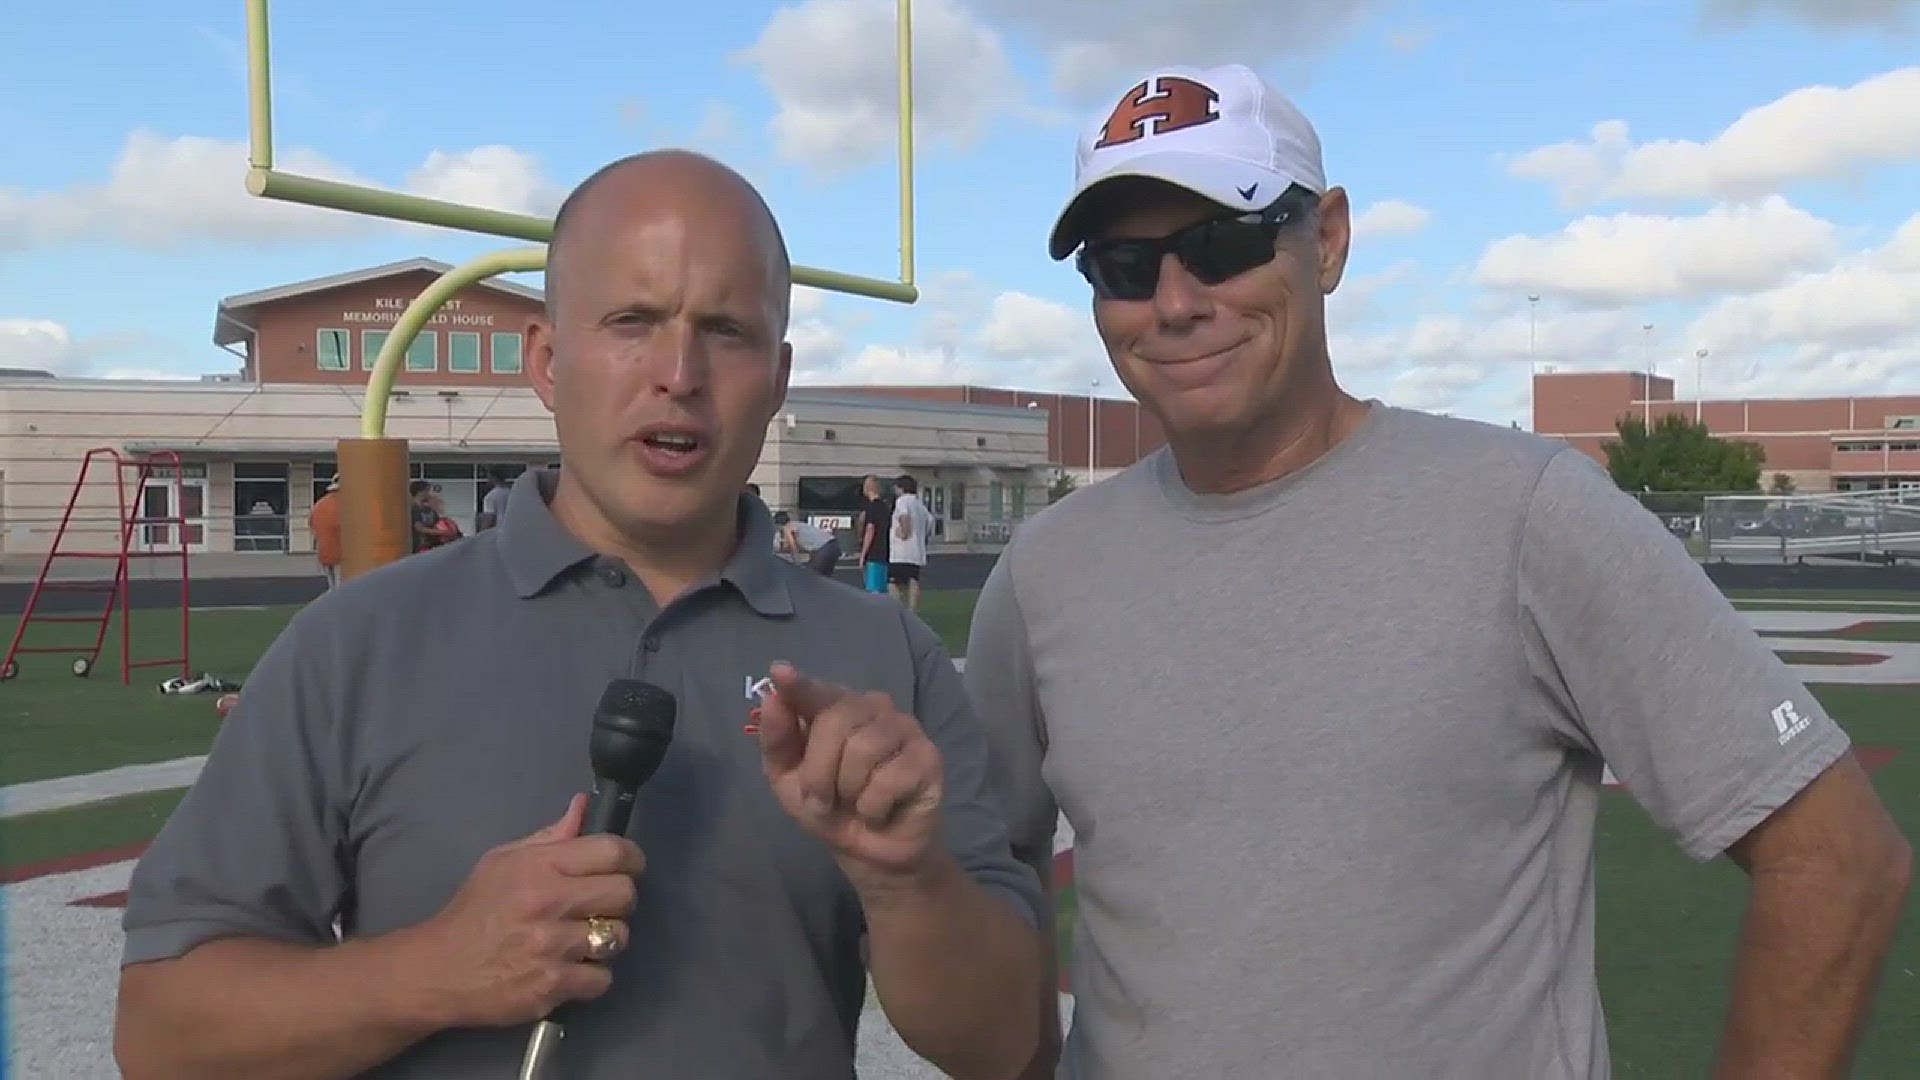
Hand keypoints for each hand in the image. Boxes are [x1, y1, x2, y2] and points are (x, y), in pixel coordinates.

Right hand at [406, 794, 644, 1029]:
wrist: (438, 969)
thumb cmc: (475, 911)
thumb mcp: (503, 861)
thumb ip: (550, 837)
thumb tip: (584, 806)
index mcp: (539, 867)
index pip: (612, 851)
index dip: (631, 858)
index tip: (628, 866)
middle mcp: (548, 903)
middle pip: (624, 894)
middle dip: (619, 900)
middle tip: (600, 907)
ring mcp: (552, 948)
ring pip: (618, 937)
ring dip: (606, 941)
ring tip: (581, 941)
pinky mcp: (551, 986)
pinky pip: (602, 979)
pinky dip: (591, 977)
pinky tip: (570, 970)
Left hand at [755, 662, 943, 880]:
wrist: (872, 855)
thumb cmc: (831, 808)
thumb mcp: (789, 780)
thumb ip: (778, 739)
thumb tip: (772, 696)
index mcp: (838, 706)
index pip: (816, 690)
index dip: (799, 685)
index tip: (780, 673)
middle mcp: (874, 707)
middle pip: (835, 721)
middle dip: (818, 773)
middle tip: (823, 800)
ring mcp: (906, 729)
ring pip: (862, 749)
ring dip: (846, 791)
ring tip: (854, 804)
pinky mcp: (929, 758)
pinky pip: (887, 779)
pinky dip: (872, 806)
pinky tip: (879, 811)